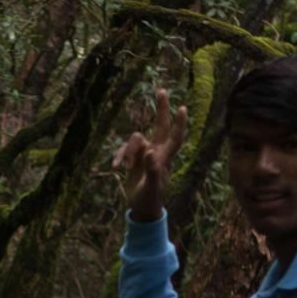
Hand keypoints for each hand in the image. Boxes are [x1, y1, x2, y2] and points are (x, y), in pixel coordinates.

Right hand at [111, 88, 188, 222]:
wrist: (141, 207)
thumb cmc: (149, 199)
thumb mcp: (150, 187)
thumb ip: (152, 170)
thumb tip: (150, 151)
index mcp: (164, 158)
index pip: (175, 138)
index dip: (179, 124)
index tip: (182, 108)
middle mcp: (157, 151)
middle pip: (161, 125)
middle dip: (161, 109)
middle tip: (162, 90)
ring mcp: (145, 153)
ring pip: (136, 139)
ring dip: (128, 152)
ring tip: (124, 167)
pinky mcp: (134, 158)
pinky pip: (124, 149)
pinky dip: (119, 156)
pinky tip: (114, 167)